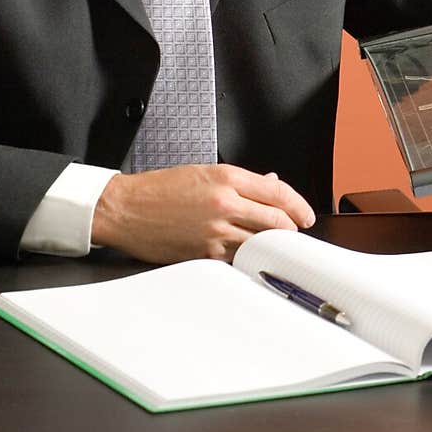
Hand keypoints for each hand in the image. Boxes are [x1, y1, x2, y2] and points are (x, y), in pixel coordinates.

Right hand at [91, 165, 315, 264]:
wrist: (125, 208)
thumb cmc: (159, 189)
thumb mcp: (203, 173)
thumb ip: (241, 182)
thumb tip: (270, 185)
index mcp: (226, 178)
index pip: (279, 193)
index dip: (299, 206)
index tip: (306, 216)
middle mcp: (225, 203)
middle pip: (277, 220)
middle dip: (292, 230)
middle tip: (295, 234)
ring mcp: (216, 231)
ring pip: (262, 243)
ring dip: (273, 247)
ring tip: (276, 248)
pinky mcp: (205, 253)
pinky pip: (239, 259)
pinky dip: (249, 259)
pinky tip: (251, 258)